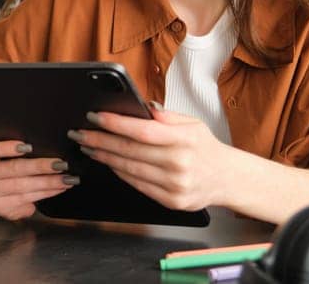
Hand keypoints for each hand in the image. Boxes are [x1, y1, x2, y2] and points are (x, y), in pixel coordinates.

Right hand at [0, 139, 78, 220]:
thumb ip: (1, 136)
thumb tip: (18, 123)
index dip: (7, 148)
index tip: (28, 146)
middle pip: (12, 170)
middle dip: (40, 167)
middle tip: (61, 164)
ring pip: (22, 187)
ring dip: (48, 183)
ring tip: (66, 178)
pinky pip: (25, 200)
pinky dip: (45, 194)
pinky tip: (57, 188)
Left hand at [68, 108, 233, 211]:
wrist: (227, 179)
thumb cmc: (206, 149)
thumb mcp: (192, 124)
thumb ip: (165, 116)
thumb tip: (140, 107)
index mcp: (185, 140)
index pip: (142, 131)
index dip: (115, 124)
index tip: (95, 117)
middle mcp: (179, 164)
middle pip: (130, 151)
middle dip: (100, 141)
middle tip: (81, 133)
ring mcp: (174, 185)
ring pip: (130, 169)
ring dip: (105, 157)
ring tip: (89, 147)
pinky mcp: (170, 201)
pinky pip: (137, 185)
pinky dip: (120, 172)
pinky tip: (109, 162)